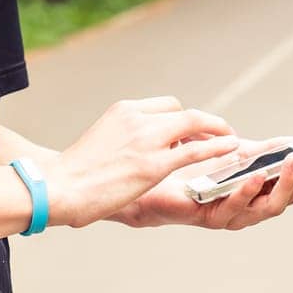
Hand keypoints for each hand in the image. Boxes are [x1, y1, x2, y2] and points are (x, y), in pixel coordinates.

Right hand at [46, 97, 241, 229]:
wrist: (60, 186)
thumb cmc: (76, 172)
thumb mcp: (102, 140)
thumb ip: (125, 137)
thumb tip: (138, 150)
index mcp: (124, 110)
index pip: (166, 106)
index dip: (182, 120)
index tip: (192, 133)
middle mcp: (137, 118)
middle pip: (183, 113)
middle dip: (205, 124)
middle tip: (220, 134)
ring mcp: (147, 140)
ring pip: (193, 125)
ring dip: (217, 131)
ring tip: (232, 140)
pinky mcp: (154, 164)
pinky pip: (195, 150)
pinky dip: (217, 148)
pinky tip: (232, 149)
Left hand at [117, 137, 292, 229]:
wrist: (154, 184)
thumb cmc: (197, 171)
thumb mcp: (237, 155)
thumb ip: (268, 152)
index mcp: (260, 194)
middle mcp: (251, 209)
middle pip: (286, 199)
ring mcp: (232, 216)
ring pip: (265, 207)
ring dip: (281, 185)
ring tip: (292, 164)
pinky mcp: (209, 217)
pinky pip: (232, 208)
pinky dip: (246, 192)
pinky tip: (253, 177)